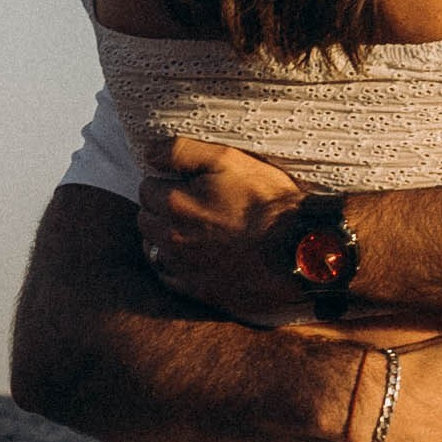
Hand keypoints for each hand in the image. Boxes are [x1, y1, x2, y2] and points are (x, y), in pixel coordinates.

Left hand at [138, 138, 307, 320]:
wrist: (296, 249)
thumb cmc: (265, 201)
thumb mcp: (228, 159)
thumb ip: (181, 151)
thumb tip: (149, 153)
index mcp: (175, 204)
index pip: (146, 186)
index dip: (167, 180)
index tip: (188, 182)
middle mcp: (171, 239)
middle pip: (146, 217)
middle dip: (161, 207)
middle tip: (191, 202)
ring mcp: (183, 267)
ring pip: (153, 246)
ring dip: (164, 234)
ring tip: (194, 227)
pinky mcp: (197, 290)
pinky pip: (167, 275)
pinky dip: (173, 263)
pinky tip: (195, 253)